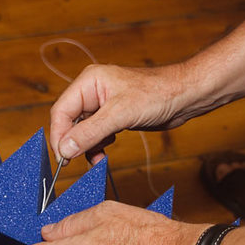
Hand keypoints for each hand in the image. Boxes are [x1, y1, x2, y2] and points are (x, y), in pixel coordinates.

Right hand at [49, 63, 198, 164]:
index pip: (61, 111)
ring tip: (97, 159)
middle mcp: (92, 92)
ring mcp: (102, 105)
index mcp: (88, 82)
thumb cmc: (158, 94)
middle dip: (72, 143)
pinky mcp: (113, 117)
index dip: (59, 135)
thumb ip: (90, 132)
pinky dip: (97, 146)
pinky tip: (105, 152)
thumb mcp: (120, 115)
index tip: (62, 157)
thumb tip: (65, 148)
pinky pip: (95, 135)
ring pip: (81, 131)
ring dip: (86, 147)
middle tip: (75, 161)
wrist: (186, 96)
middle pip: (69, 122)